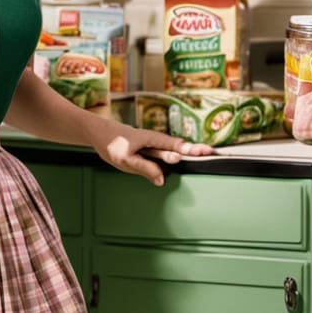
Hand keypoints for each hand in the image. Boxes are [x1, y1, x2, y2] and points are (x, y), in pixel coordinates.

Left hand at [94, 126, 214, 186]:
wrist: (99, 133)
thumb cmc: (111, 143)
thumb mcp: (126, 159)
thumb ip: (144, 168)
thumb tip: (162, 179)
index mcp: (152, 140)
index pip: (176, 146)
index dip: (192, 150)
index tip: (207, 152)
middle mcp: (154, 141)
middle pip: (178, 147)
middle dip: (195, 150)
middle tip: (212, 153)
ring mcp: (150, 145)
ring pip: (171, 150)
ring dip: (186, 152)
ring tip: (202, 155)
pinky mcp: (146, 149)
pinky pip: (162, 153)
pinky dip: (173, 155)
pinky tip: (179, 159)